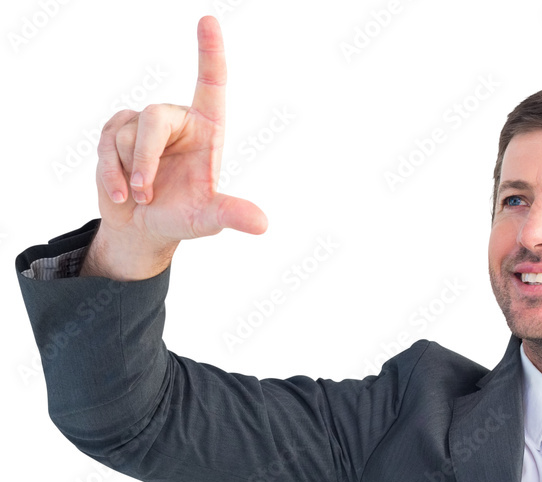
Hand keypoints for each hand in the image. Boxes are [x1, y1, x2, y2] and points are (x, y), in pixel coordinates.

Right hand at [85, 15, 265, 277]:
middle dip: (146, 159)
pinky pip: (106, 145)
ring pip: (126, 135)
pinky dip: (112, 176)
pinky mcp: (114, 132)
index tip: (208, 19)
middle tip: (146, 193)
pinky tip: (122, 196)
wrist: (146, 228)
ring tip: (142, 196)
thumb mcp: (209, 219)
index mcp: (207, 129)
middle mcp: (176, 120)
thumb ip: (231, 214)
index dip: (210, 52)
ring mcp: (143, 124)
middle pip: (153, 117)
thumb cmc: (184, 217)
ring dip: (131, 174)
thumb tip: (262, 224)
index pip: (211, 83)